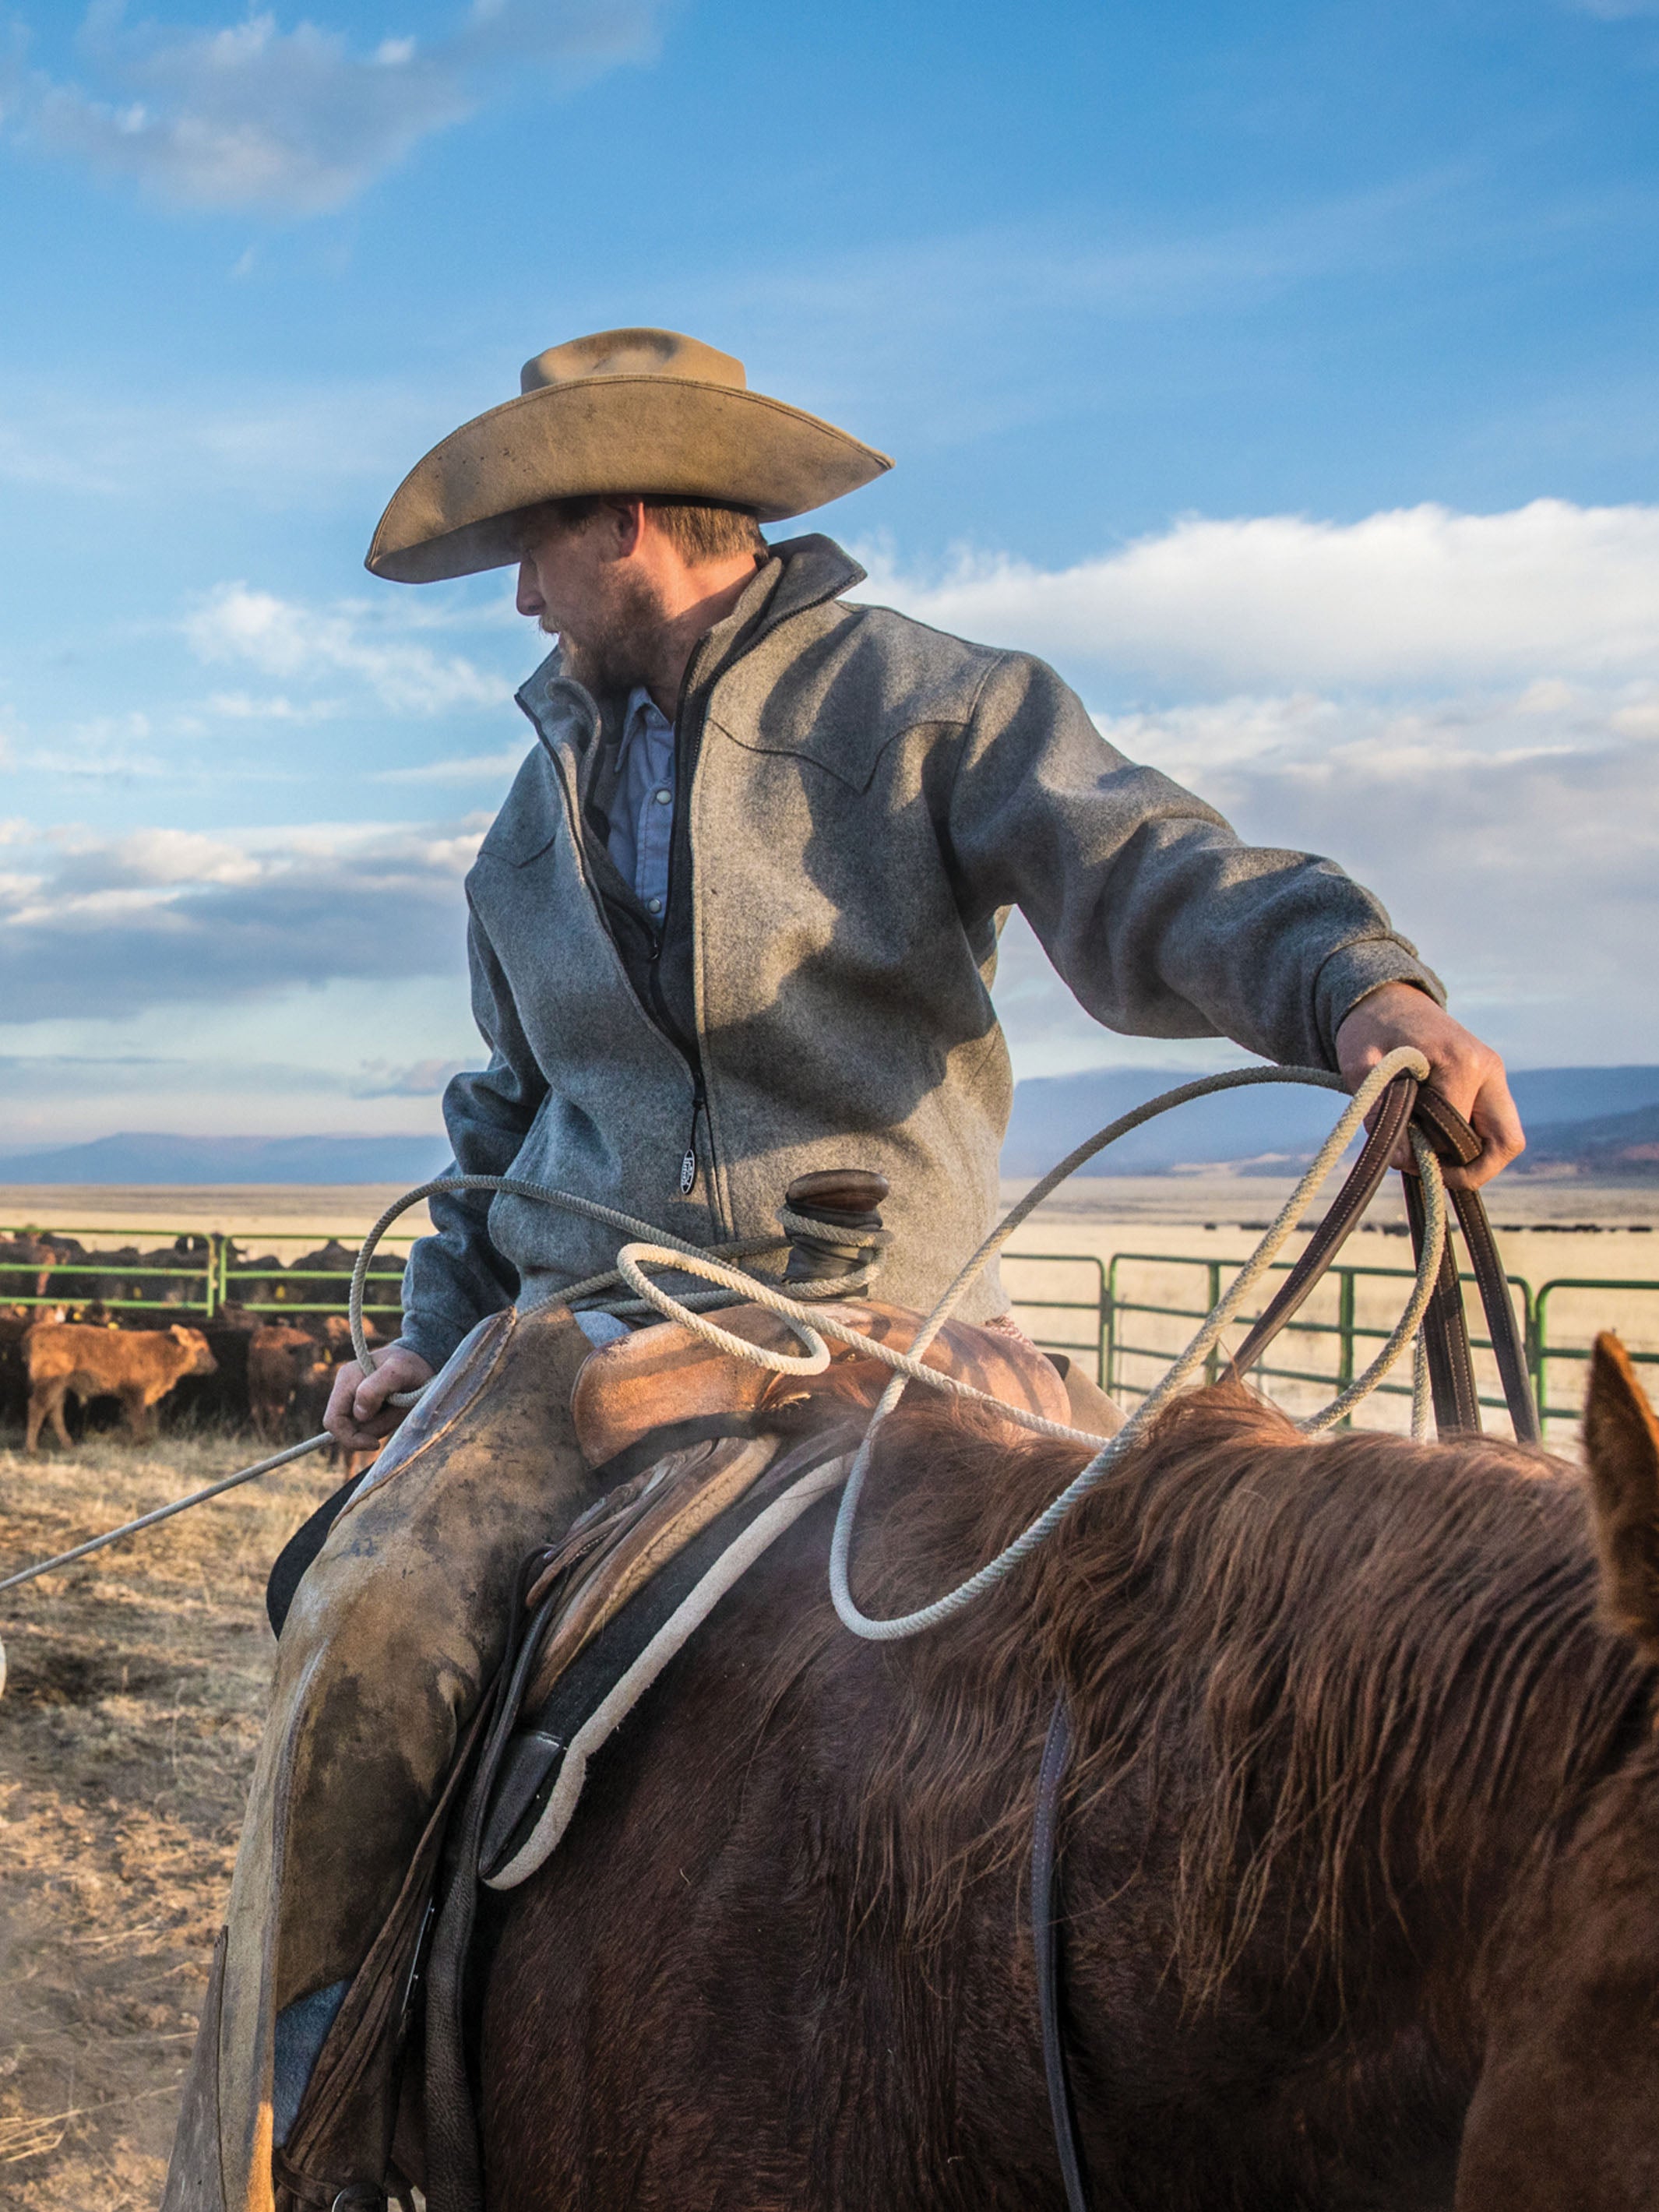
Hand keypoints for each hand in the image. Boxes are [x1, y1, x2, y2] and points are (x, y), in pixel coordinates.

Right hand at [324, 1346, 434, 1452]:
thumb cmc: (410, 1365)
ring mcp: (352, 1397)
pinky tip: (395, 1410)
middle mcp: (345, 1388)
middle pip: (345, 1428)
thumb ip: (375, 1389)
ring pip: (358, 1429)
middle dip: (369, 1432)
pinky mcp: (363, 1405)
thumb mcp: (399, 1372)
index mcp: (347, 1378)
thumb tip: (359, 1414)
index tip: (375, 1443)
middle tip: (394, 1419)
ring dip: (380, 1426)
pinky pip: (368, 1426)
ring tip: (398, 1408)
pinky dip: (383, 1424)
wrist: (420, 1361)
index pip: (333, 1421)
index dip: (350, 1438)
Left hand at [1334, 982, 1524, 1190]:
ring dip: (1471, 1159)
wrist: (1386, 997)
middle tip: (1423, 1167)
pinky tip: (1434, 1141)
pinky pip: (1495, 1128)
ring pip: (1505, 1140)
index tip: (1397, 1156)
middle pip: (1505, 1144)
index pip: (1457, 1135)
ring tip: (1427, 1155)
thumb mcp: (1359, 1067)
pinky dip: (1471, 1144)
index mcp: (1461, 1062)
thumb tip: (1401, 1158)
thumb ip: (1377, 1111)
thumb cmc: (1369, 1029)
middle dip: (1466, 1169)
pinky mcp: (1491, 1081)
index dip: (1428, 1154)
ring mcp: (1495, 1075)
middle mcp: (1489, 1069)